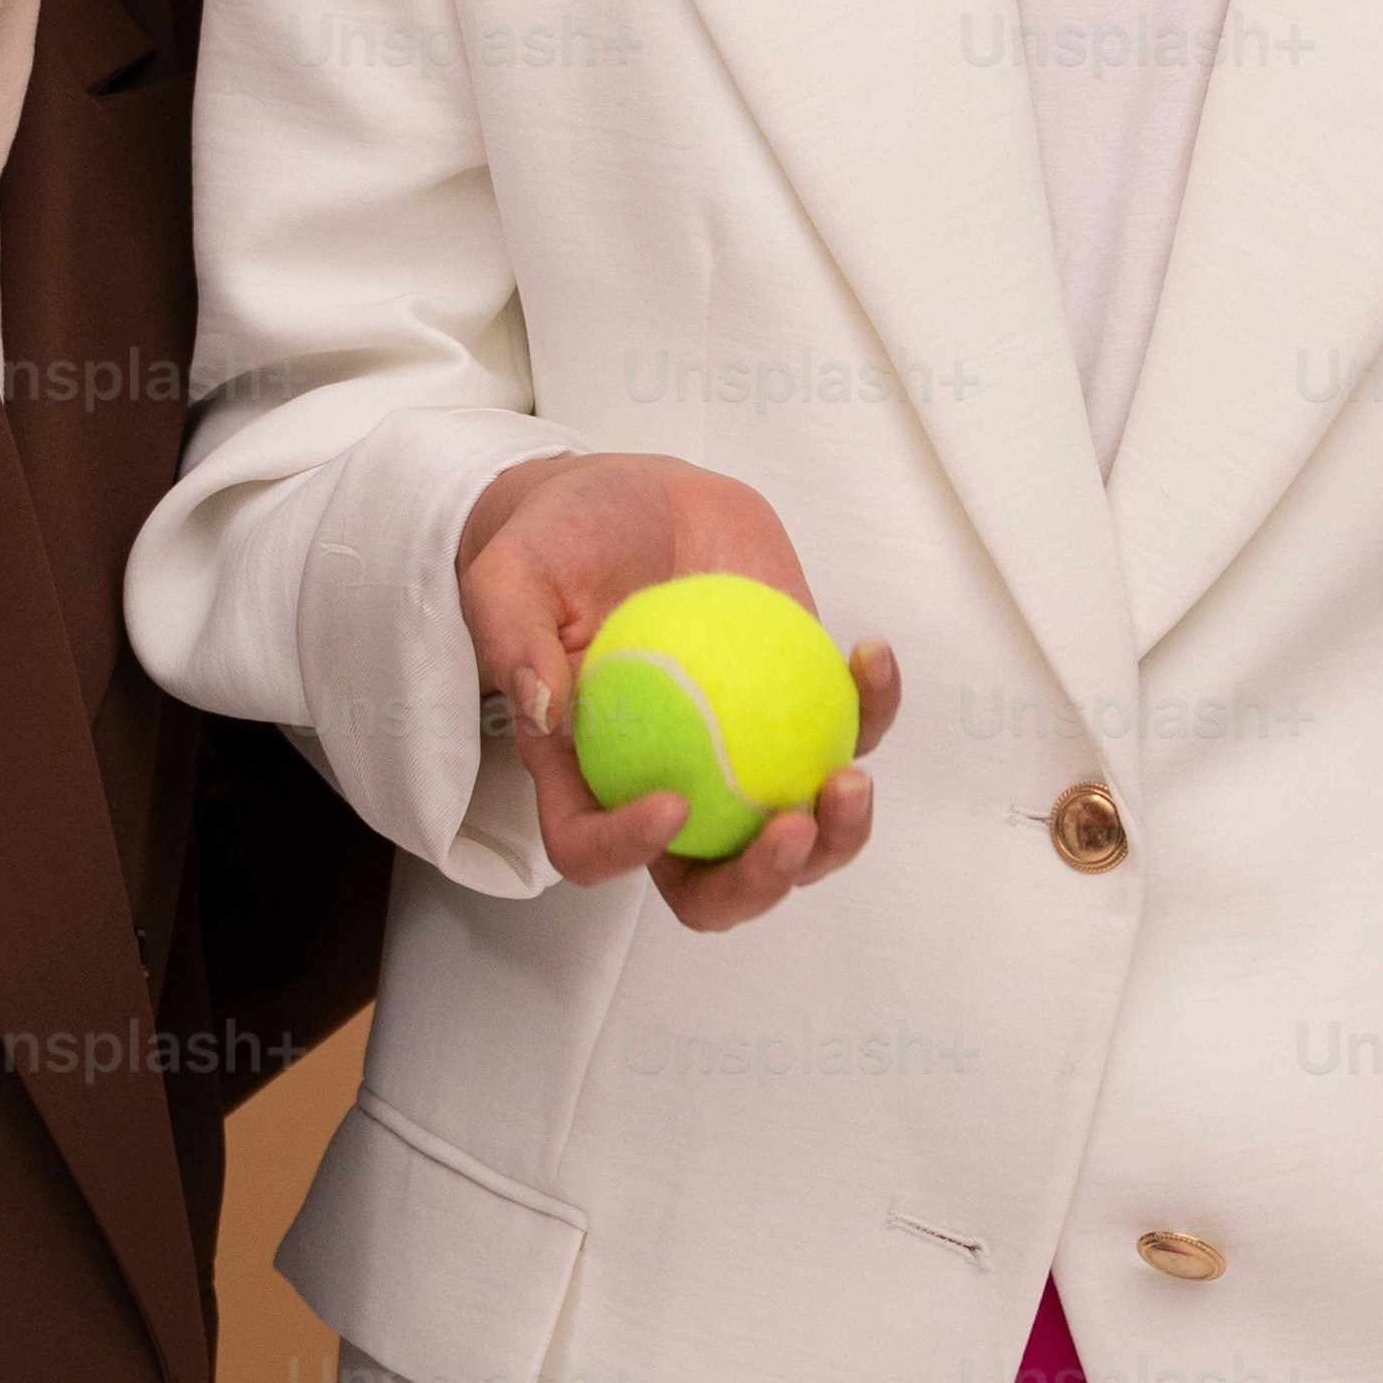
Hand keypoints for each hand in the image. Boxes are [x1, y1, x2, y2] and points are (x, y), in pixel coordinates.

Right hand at [452, 451, 900, 935]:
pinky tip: (869, 654)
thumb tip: (547, 712)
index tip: (672, 801)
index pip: (590, 849)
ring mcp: (742, 757)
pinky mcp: (800, 708)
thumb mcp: (509, 573)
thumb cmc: (560, 542)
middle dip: (760, 882)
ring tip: (850, 778)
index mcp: (584, 774)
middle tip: (791, 824)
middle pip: (710, 884)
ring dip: (838, 833)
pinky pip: (851, 730)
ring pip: (799, 836)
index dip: (626, 850)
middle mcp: (667, 785)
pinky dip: (873, 707)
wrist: (635, 497)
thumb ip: (513, 638)